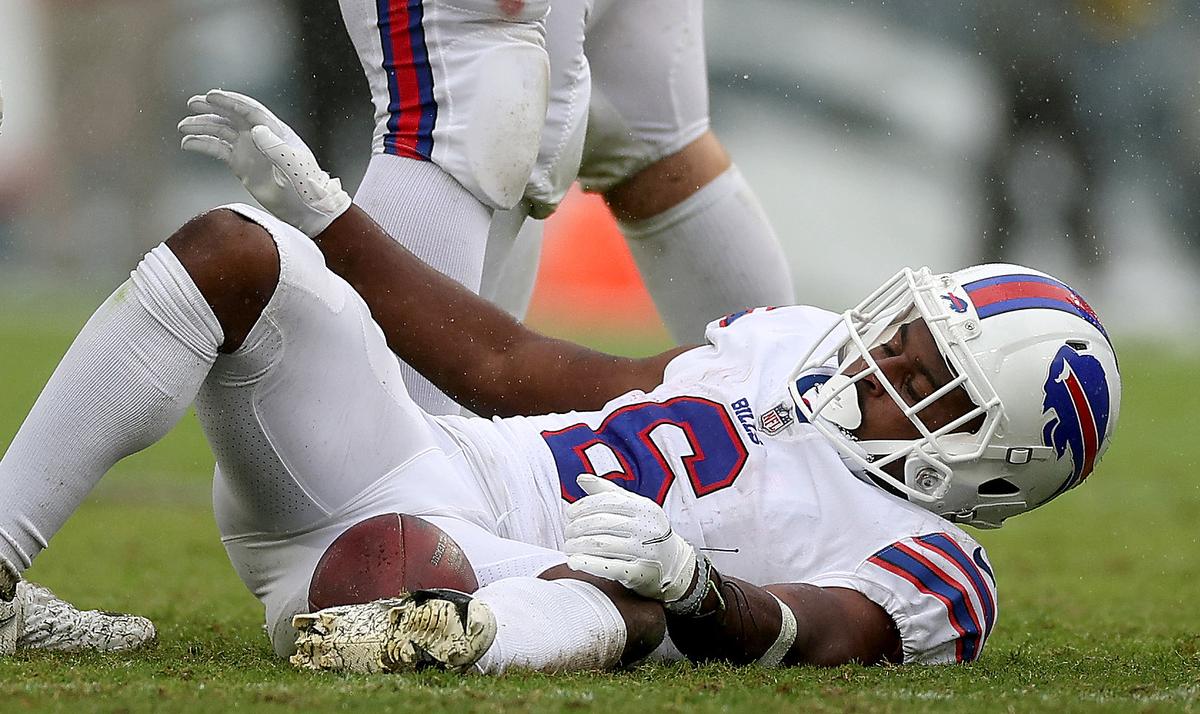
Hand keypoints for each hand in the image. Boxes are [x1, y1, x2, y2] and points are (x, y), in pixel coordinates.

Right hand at [178, 89, 350, 236]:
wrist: (307, 209)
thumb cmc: (307, 187)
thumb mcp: (294, 167)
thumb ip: (276, 149)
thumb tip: (256, 129)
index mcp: (275, 132)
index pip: (250, 110)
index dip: (230, 101)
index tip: (211, 96)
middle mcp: (260, 137)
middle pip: (232, 116)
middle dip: (211, 109)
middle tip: (192, 104)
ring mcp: (249, 149)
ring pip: (222, 131)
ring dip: (203, 126)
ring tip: (183, 127)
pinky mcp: (241, 164)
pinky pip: (218, 150)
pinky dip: (203, 145)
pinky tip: (188, 144)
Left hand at [564, 474, 698, 602]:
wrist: (674, 563)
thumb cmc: (647, 531)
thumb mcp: (634, 507)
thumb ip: (608, 492)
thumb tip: (581, 478)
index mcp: (644, 508)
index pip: (607, 501)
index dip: (583, 506)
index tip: (569, 514)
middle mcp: (647, 527)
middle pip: (602, 523)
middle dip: (578, 527)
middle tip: (567, 533)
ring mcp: (646, 551)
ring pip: (603, 544)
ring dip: (578, 545)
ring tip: (568, 546)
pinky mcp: (641, 573)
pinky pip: (610, 568)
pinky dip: (589, 564)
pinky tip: (574, 562)